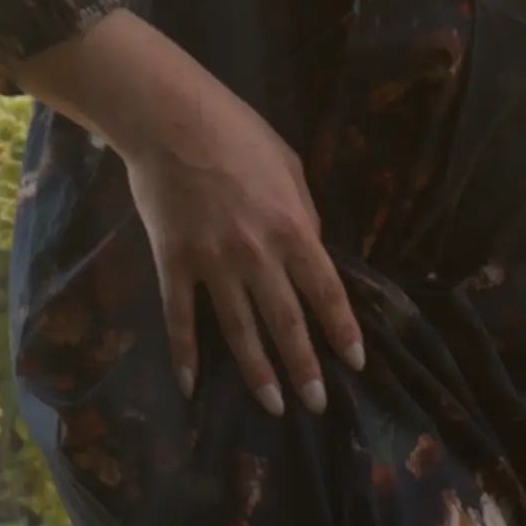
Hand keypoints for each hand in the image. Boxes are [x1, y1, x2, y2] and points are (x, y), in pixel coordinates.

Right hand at [123, 88, 366, 415]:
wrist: (170, 118)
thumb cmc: (236, 132)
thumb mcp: (289, 164)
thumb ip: (304, 211)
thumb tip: (314, 248)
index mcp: (292, 228)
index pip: (326, 292)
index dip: (342, 331)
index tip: (355, 363)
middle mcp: (257, 255)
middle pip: (287, 323)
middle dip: (304, 368)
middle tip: (316, 405)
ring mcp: (213, 263)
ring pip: (239, 331)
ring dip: (258, 373)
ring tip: (272, 406)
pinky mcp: (174, 262)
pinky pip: (181, 318)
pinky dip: (185, 354)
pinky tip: (190, 385)